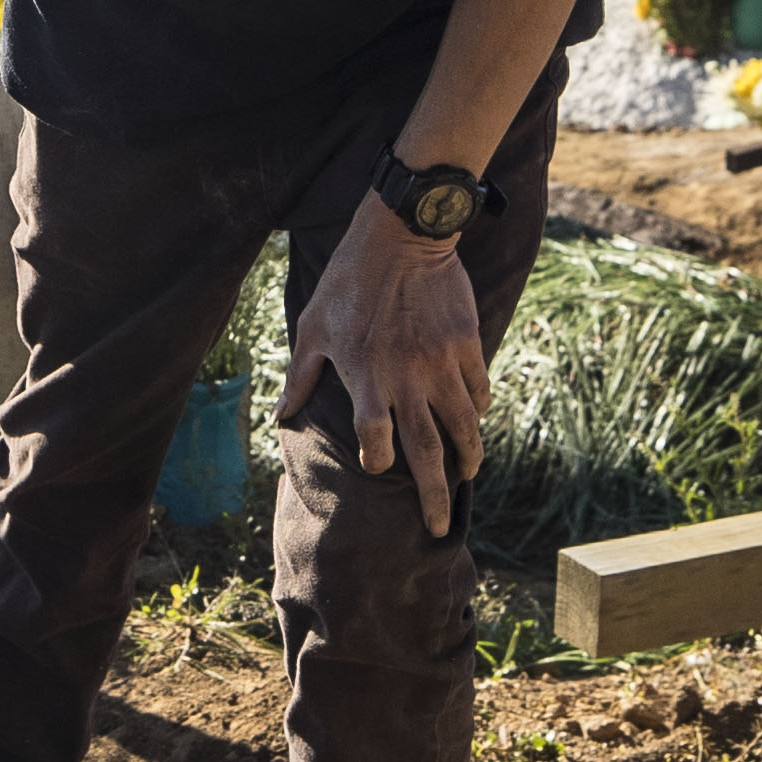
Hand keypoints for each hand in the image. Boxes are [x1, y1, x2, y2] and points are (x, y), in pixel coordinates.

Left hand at [283, 199, 489, 539]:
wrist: (402, 235)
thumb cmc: (348, 280)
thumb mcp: (313, 327)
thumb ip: (301, 376)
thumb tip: (283, 416)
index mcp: (365, 378)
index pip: (376, 441)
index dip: (377, 462)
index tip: (377, 469)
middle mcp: (406, 379)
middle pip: (426, 451)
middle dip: (433, 496)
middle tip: (439, 526)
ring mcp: (441, 363)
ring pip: (462, 426)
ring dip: (467, 458)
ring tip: (467, 476)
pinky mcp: (466, 345)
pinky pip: (478, 389)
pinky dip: (478, 410)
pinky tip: (474, 420)